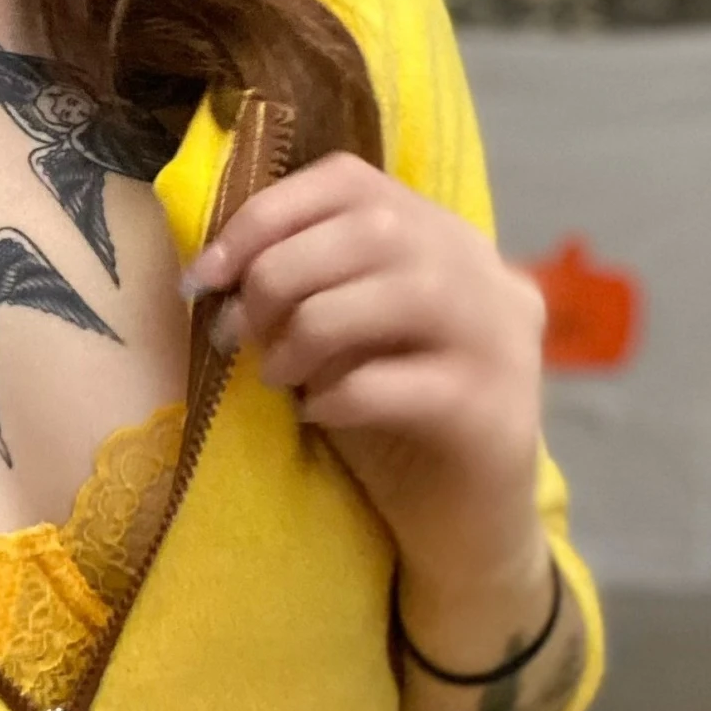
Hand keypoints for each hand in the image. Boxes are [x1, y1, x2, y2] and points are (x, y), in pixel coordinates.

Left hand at [181, 152, 547, 607]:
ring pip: (403, 293)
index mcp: (444, 238)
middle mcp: (486, 275)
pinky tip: (318, 413)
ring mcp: (503, 342)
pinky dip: (340, 394)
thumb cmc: (388, 423)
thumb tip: (216, 267)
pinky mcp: (496, 412)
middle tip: (234, 332)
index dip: (266, 214)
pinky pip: (405, 382)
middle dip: (281, 273)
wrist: (462, 527)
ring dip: (310, 329)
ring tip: (276, 374)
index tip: (207, 272)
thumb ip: (306, 286)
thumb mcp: (340, 337)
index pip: (352, 182)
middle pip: (376, 228)